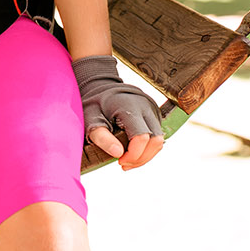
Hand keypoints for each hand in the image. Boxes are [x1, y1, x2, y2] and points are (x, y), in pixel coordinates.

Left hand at [72, 54, 162, 170]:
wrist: (102, 85)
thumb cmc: (94, 103)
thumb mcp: (90, 118)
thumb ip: (101, 136)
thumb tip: (118, 154)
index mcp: (130, 106)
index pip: (142, 137)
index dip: (133, 155)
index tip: (119, 161)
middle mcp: (146, 107)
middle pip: (155, 141)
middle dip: (141, 158)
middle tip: (123, 165)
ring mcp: (152, 110)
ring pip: (159, 140)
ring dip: (146, 156)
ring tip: (127, 162)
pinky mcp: (154, 115)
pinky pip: (156, 137)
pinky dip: (147, 149)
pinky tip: (133, 153)